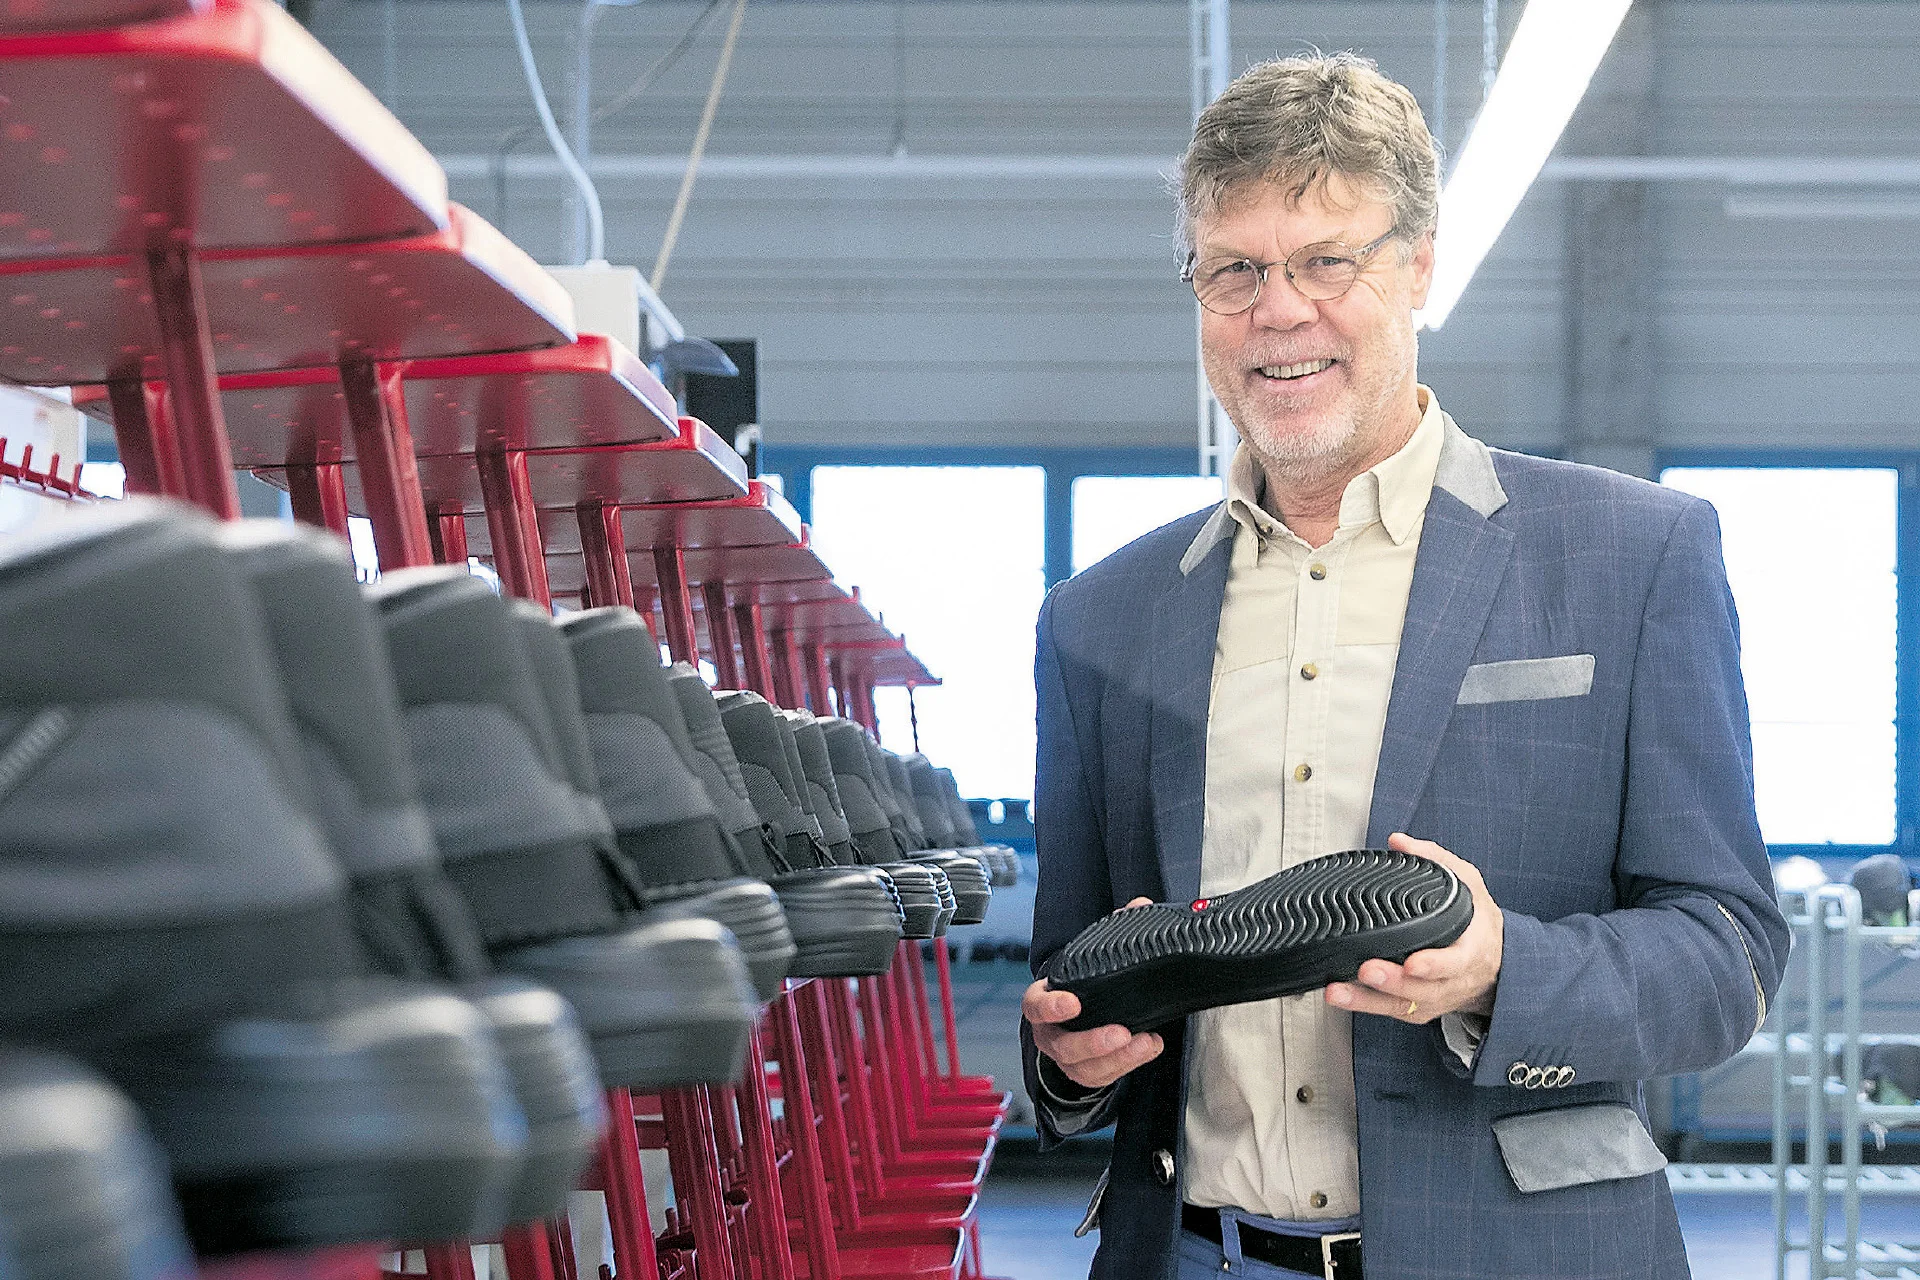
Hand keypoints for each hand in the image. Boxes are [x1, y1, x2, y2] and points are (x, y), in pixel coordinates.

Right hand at [1024, 898, 1165, 1088]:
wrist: (1077, 1012)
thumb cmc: (1079, 985)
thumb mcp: (1090, 958)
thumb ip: (1113, 930)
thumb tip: (1140, 906)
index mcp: (1042, 1002)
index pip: (1035, 1006)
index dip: (1051, 1007)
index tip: (1073, 1002)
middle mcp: (1050, 1033)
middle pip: (1062, 1046)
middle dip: (1092, 1042)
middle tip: (1119, 1032)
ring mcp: (1067, 1057)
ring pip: (1083, 1067)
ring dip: (1116, 1059)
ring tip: (1144, 1043)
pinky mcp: (1087, 1073)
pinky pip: (1102, 1077)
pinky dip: (1126, 1066)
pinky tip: (1148, 1048)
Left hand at [1325, 833, 1503, 1023]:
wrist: (1496, 963)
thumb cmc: (1476, 920)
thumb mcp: (1468, 883)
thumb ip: (1435, 860)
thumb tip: (1398, 842)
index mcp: (1471, 949)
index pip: (1455, 961)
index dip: (1434, 965)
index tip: (1413, 962)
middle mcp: (1454, 980)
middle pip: (1424, 989)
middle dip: (1393, 982)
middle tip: (1365, 970)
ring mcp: (1436, 998)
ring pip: (1403, 1005)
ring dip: (1368, 1000)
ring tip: (1337, 991)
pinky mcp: (1420, 1008)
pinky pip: (1392, 1011)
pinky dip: (1365, 1006)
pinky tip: (1341, 997)